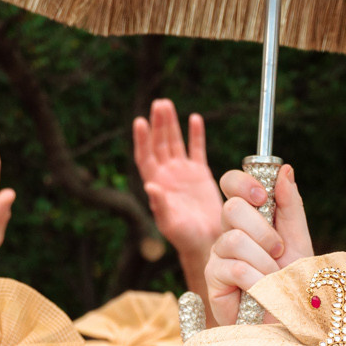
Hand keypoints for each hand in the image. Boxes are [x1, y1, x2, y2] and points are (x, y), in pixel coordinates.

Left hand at [133, 99, 219, 289]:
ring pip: (175, 142)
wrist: (206, 242)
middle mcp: (167, 175)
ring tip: (167, 104)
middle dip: (158, 124)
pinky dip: (195, 134)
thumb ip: (159, 204)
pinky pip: (196, 150)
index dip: (142, 140)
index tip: (139, 122)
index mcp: (156, 184)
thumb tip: (149, 185)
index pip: (145, 157)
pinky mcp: (199, 174)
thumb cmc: (184, 237)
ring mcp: (182, 173)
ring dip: (170, 124)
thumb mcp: (170, 222)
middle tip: (158, 104)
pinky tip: (194, 118)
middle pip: (159, 144)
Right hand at [202, 163, 309, 326]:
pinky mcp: (213, 279)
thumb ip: (290, 205)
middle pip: (231, 208)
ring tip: (273, 277)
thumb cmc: (292, 281)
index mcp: (248, 217)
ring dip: (263, 261)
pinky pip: (233, 267)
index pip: (231, 183)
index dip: (243, 183)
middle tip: (277, 250)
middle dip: (262, 230)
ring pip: (234, 240)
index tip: (263, 196)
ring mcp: (218, 255)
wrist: (288, 318)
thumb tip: (284, 169)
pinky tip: (261, 290)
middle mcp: (229, 231)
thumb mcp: (298, 238)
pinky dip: (255, 279)